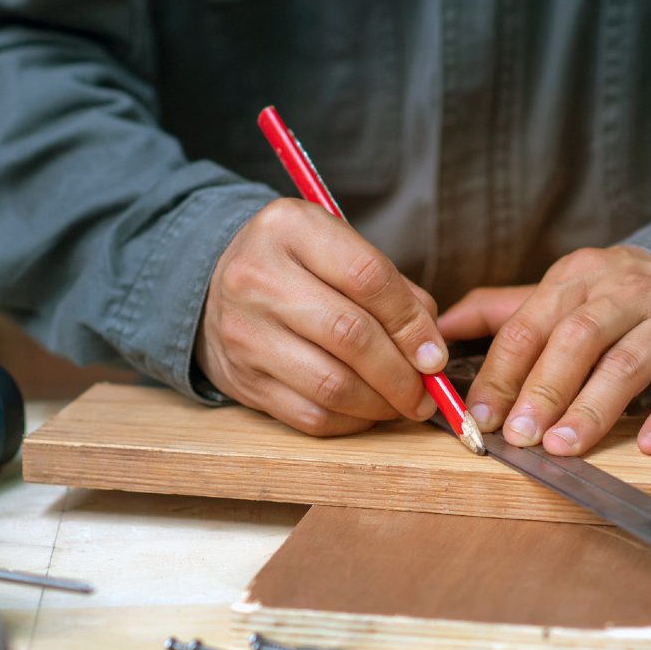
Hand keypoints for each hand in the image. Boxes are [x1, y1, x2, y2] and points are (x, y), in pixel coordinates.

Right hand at [195, 198, 445, 435]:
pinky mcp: (241, 379)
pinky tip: (367, 411)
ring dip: (382, 404)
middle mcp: (257, 276)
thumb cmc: (297, 268)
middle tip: (427, 390)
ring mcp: (244, 331)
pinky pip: (311, 415)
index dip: (412, 323)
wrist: (215, 288)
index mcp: (289, 228)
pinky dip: (352, 421)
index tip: (435, 354)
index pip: (369, 278)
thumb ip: (391, 289)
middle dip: (402, 373)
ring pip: (332, 385)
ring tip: (404, 404)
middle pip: (351, 335)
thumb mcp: (337, 250)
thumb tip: (430, 347)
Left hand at [437, 246, 650, 455]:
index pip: (531, 323)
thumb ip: (505, 311)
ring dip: (593, 408)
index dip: (502, 371)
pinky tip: (649, 444)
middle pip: (578, 339)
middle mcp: (628, 289)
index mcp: (580, 275)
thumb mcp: (567, 291)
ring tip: (565, 446)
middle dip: (544, 390)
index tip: (480, 414)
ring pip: (629, 362)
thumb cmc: (623, 299)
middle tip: (520, 436)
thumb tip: (440, 328)